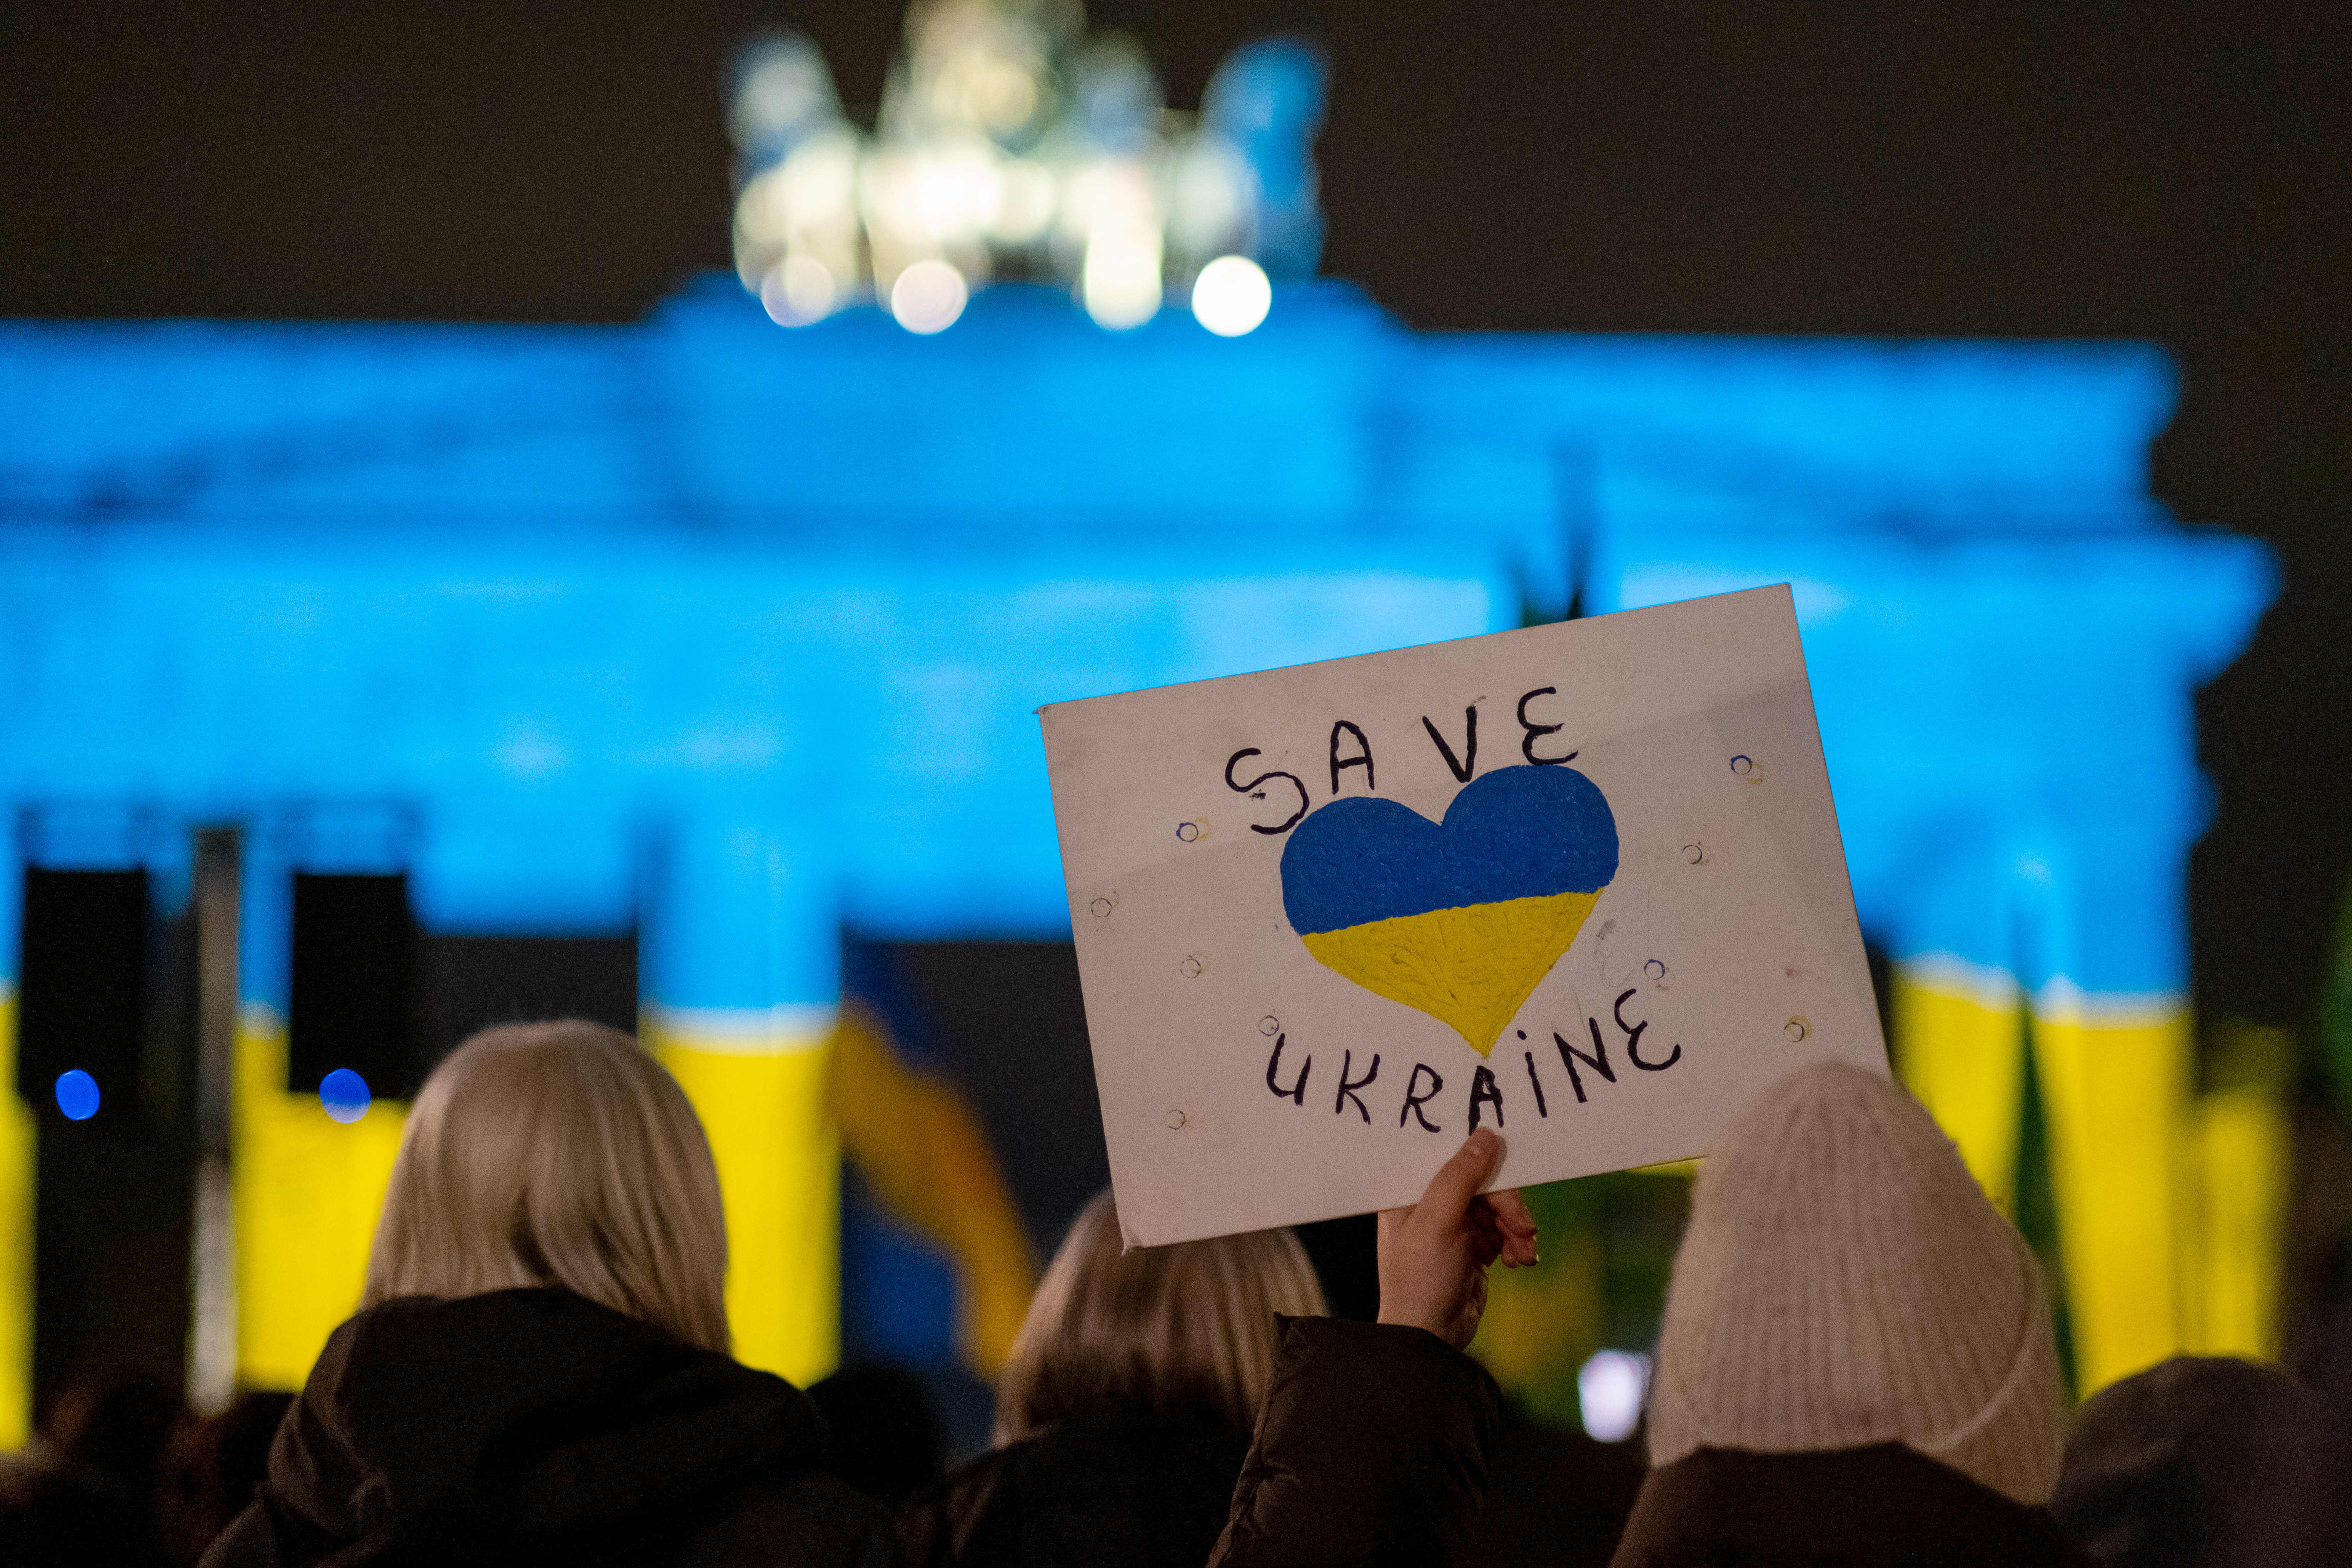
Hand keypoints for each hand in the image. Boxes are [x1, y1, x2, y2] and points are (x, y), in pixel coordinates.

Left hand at [1376, 1126, 1539, 1349]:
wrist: (1432, 1338)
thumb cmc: (1420, 1280)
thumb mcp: (1438, 1221)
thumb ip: (1460, 1176)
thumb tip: (1485, 1135)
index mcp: (1409, 1191)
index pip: (1450, 1157)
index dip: (1481, 1157)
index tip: (1510, 1158)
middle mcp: (1429, 1203)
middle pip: (1482, 1183)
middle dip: (1507, 1206)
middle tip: (1524, 1228)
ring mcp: (1453, 1225)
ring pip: (1497, 1207)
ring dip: (1515, 1228)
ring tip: (1522, 1254)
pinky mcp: (1472, 1246)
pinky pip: (1503, 1231)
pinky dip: (1515, 1244)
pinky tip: (1520, 1261)